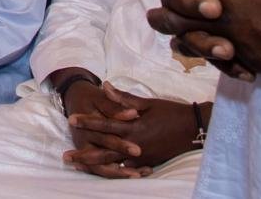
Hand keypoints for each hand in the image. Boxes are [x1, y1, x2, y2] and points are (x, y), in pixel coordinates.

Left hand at [66, 83, 199, 175]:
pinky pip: (129, 170)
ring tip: (80, 167)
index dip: (88, 122)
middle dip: (84, 154)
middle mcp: (135, 143)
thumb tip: (106, 86)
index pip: (105, 124)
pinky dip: (116, 172)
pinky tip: (102, 174)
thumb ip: (124, 98)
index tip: (71, 119)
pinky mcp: (149, 163)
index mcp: (133, 126)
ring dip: (96, 166)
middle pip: (104, 151)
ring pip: (114, 164)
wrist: (193, 129)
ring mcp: (142, 156)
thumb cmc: (170, 112)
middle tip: (67, 157)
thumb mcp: (147, 102)